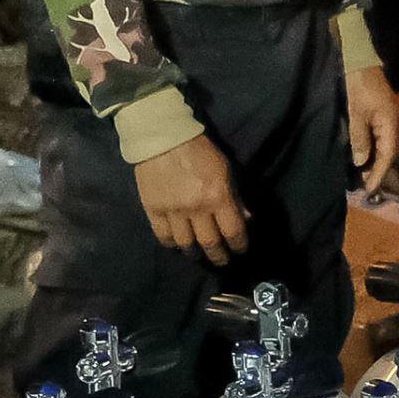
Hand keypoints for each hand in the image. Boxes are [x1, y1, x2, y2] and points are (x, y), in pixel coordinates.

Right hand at [135, 131, 249, 266]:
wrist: (162, 136)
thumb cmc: (199, 150)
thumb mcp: (225, 169)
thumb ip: (235, 196)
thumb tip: (245, 219)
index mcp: (218, 197)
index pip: (233, 232)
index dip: (239, 245)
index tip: (240, 250)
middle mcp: (196, 208)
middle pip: (210, 243)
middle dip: (218, 256)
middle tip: (221, 261)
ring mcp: (173, 211)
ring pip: (186, 244)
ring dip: (195, 254)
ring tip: (198, 255)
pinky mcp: (152, 209)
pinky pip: (163, 236)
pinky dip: (171, 244)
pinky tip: (177, 244)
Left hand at [344, 61, 398, 190]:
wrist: (358, 60)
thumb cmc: (357, 85)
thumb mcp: (355, 113)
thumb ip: (359, 138)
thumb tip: (360, 162)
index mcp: (389, 123)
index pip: (387, 155)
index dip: (379, 173)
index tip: (370, 189)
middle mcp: (390, 123)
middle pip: (387, 152)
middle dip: (376, 170)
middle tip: (363, 186)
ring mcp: (385, 119)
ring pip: (381, 146)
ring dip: (372, 160)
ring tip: (361, 175)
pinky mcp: (377, 115)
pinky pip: (376, 137)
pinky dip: (369, 149)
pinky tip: (360, 156)